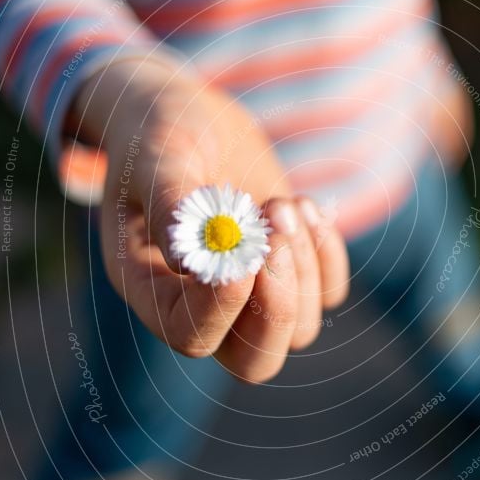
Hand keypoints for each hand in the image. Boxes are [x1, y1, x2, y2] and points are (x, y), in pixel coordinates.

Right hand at [72, 56, 348, 381]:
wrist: (190, 117)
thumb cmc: (159, 134)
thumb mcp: (157, 156)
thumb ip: (171, 203)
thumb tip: (194, 258)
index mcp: (151, 287)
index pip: (190, 335)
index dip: (222, 305)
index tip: (244, 249)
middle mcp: (201, 304)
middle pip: (254, 361)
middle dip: (278, 304)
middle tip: (277, 234)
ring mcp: (251, 293)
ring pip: (299, 330)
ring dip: (303, 266)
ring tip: (282, 203)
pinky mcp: (288, 269)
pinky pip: (328, 293)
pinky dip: (327, 255)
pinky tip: (305, 206)